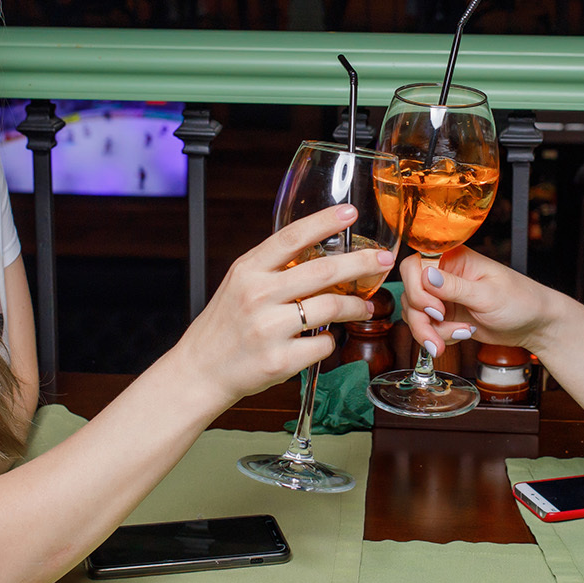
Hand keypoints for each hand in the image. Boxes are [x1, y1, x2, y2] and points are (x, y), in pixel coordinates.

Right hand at [166, 204, 386, 412]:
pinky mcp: (279, 361)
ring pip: (330, 307)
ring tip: (364, 307)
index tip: (350, 212)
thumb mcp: (240, 284)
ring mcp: (268, 329)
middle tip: (382, 261)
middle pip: (323, 271)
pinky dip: (331, 340)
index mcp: (248, 271)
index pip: (291, 237)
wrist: (201, 370)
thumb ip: (273, 268)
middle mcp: (257, 296)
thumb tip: (322, 253)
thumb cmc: (226, 325)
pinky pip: (323, 344)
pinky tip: (325, 339)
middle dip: (361, 263)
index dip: (324, 222)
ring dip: (355, 306)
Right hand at [397, 245, 558, 358]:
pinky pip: (425, 327)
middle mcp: (444, 275)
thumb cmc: (520, 301)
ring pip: (414, 313)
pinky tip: (462, 335)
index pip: (414, 266)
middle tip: (440, 331)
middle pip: (410, 294)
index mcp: (454, 258)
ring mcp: (443, 296)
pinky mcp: (445, 316)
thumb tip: (426, 275)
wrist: (533, 325)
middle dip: (422, 319)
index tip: (437, 309)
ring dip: (430, 331)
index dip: (418, 289)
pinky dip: (438, 336)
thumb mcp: (488, 295)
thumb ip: (455, 287)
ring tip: (459, 335)